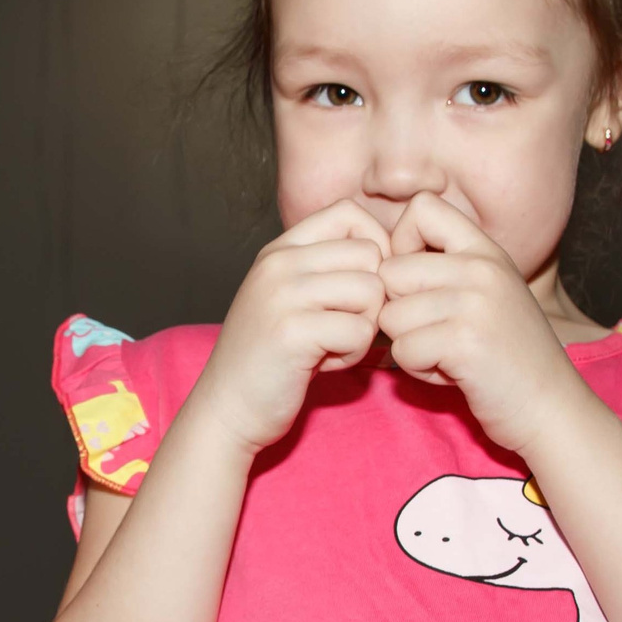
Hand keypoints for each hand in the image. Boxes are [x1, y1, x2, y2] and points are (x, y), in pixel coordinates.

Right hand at [189, 201, 391, 453]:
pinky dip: (352, 354)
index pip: (350, 213)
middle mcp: (279, 263)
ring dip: (364, 327)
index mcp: (280, 250)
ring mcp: (282, 294)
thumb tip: (395, 253)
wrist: (226, 408)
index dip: (374, 246)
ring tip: (331, 345)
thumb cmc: (271, 358)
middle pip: (371, 255)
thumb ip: (328, 270)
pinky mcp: (292, 332)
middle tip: (342, 327)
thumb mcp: (291, 298)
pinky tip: (322, 363)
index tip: (361, 286)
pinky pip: (360, 331)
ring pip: (372, 291)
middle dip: (372, 297)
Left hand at [377, 192, 569, 450]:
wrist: (551, 407)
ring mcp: (476, 303)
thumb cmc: (506, 356)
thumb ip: (443, 271)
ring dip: (408, 345)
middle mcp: (482, 268)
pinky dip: (418, 370)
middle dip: (398, 310)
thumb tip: (377, 262)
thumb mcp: (485, 295)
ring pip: (390, 316)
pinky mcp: (466, 342)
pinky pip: (403, 351)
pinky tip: (452, 373)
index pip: (422, 207)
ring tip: (446, 354)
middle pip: (390, 271)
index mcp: (486, 250)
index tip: (415, 281)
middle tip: (433, 333)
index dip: (401, 243)